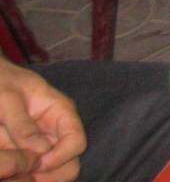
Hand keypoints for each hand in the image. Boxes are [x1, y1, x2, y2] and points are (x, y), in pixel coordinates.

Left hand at [0, 62, 84, 181]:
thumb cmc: (1, 82)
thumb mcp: (7, 99)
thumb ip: (22, 124)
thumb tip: (41, 151)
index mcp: (61, 112)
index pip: (77, 142)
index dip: (61, 157)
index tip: (36, 164)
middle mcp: (58, 132)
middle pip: (71, 164)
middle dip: (51, 175)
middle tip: (24, 176)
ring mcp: (44, 145)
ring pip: (55, 174)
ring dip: (39, 179)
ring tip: (15, 176)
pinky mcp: (27, 155)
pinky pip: (35, 174)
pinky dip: (27, 178)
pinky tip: (11, 175)